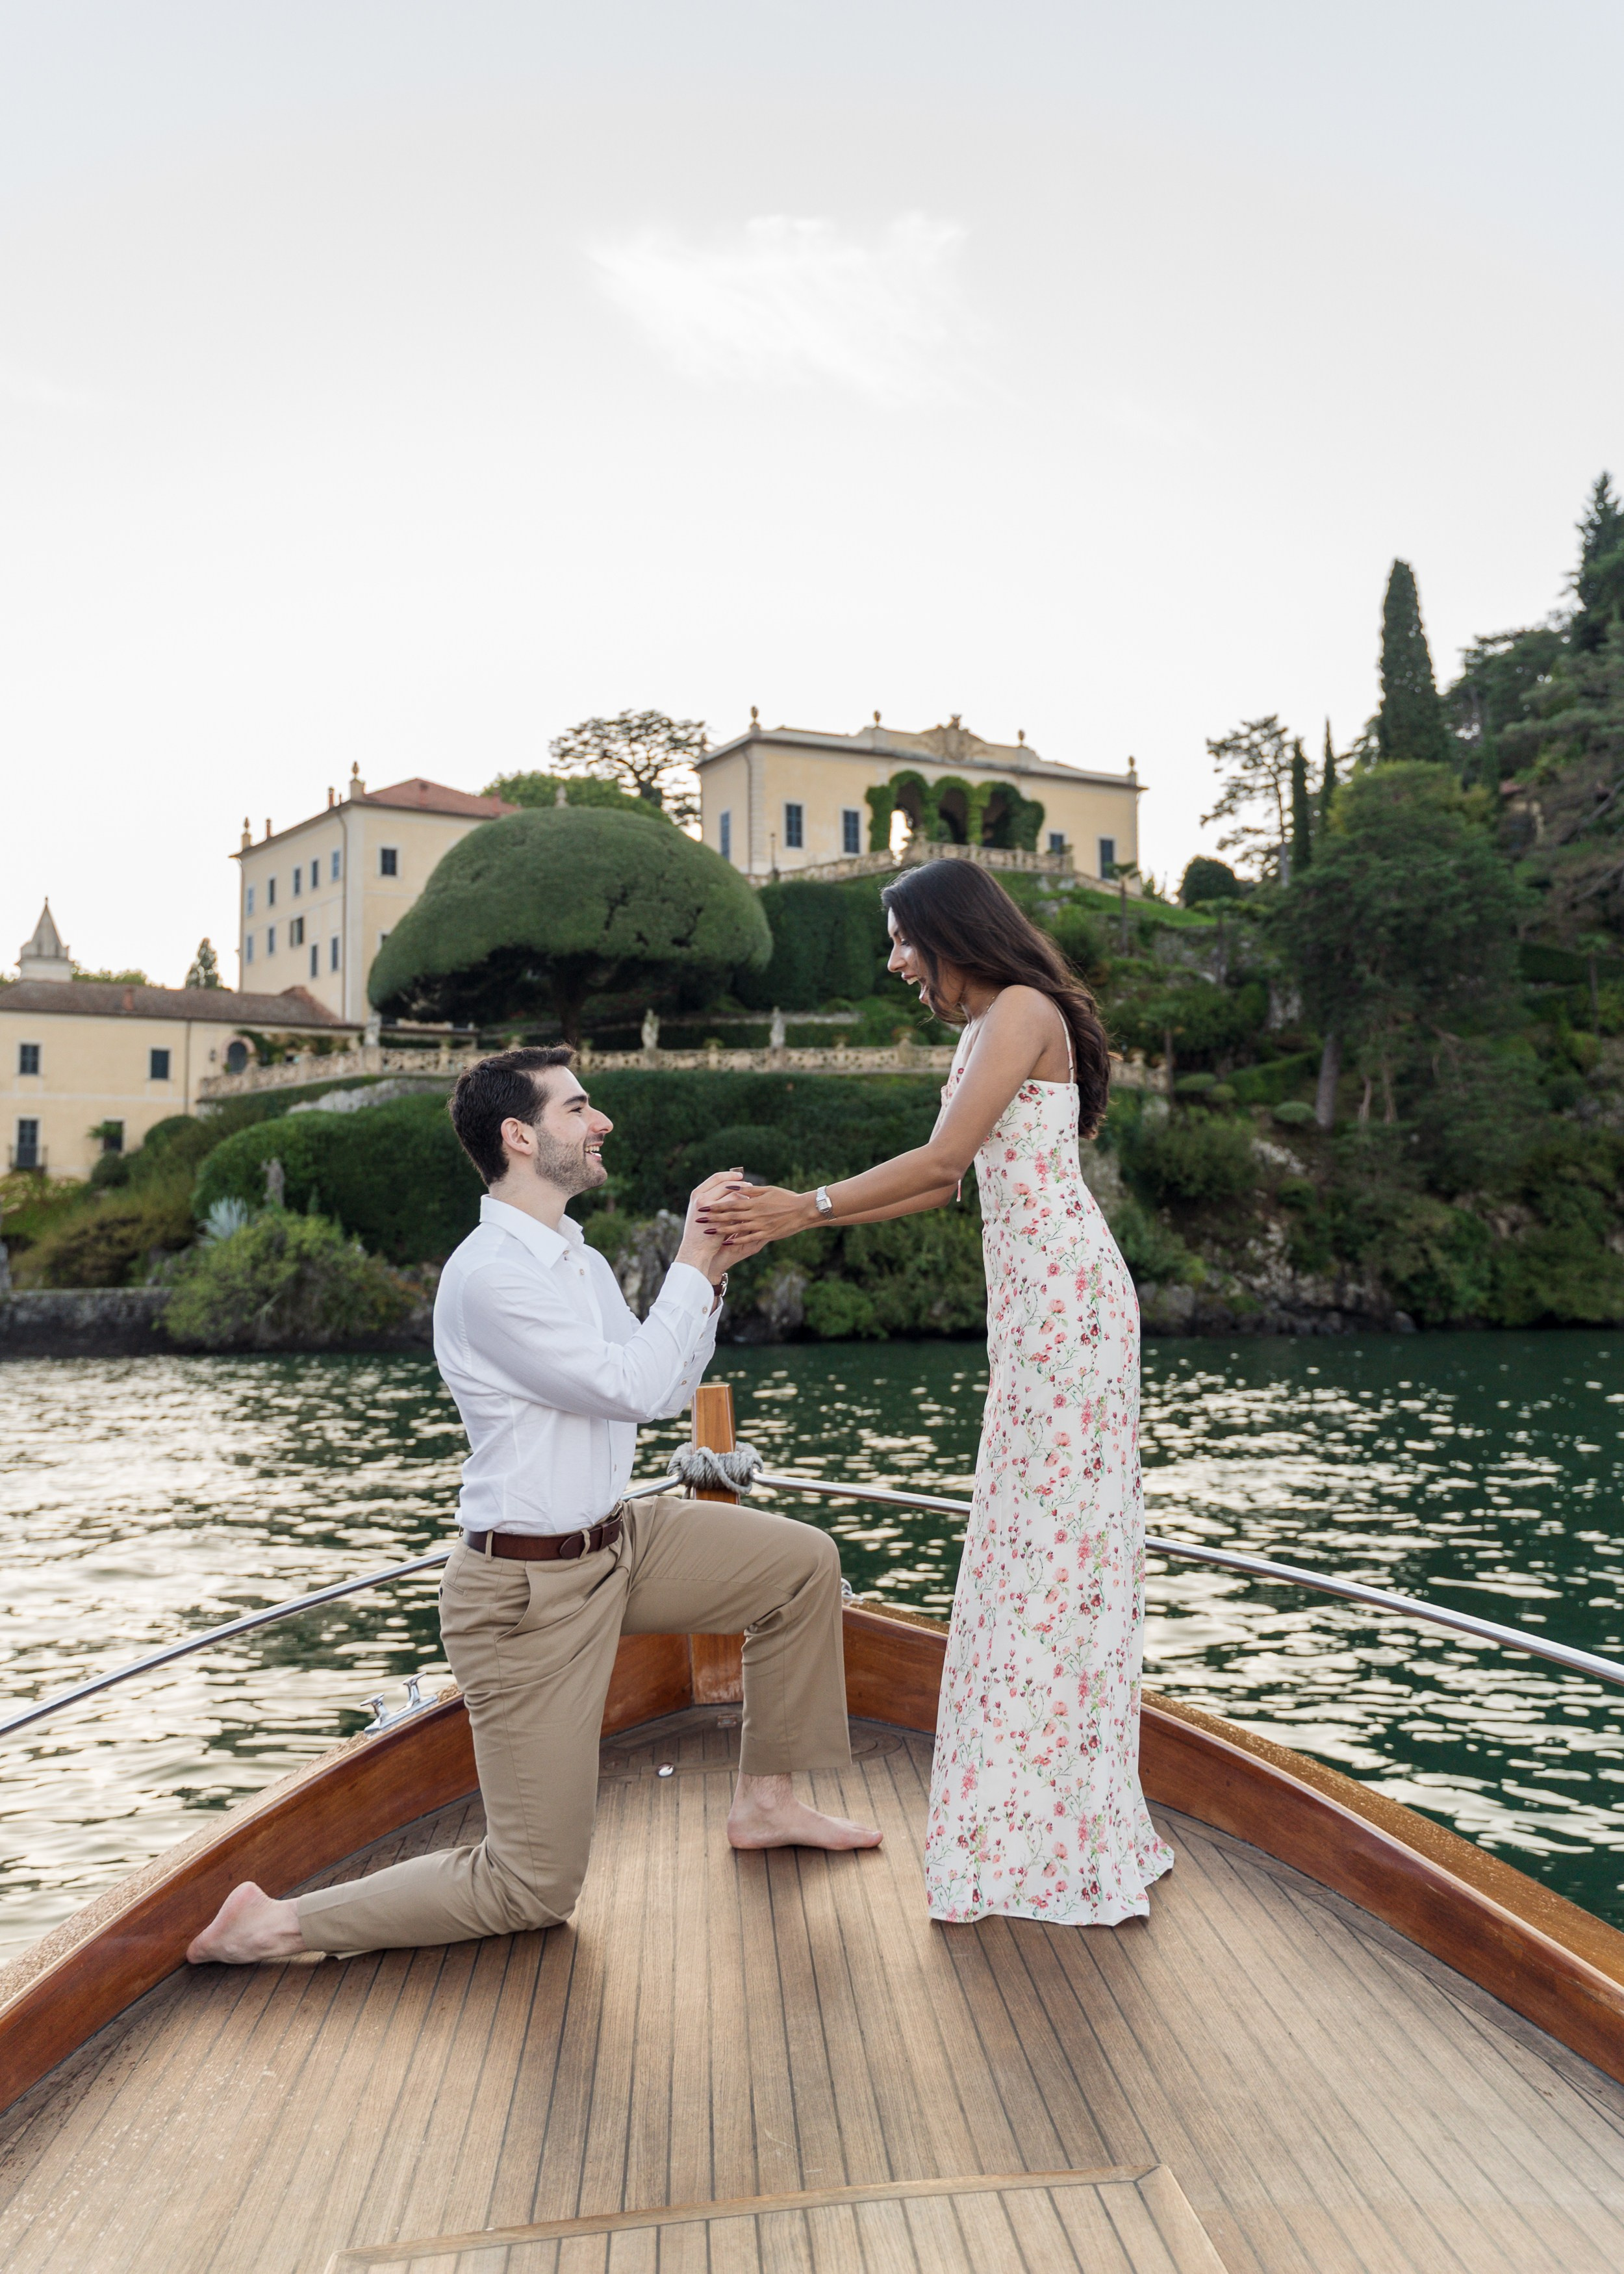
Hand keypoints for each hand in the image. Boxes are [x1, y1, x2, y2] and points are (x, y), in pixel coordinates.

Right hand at [677, 1169, 750, 1281]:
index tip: (739, 1176)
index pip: (716, 1178)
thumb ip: (712, 1201)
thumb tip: (730, 1188)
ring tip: (752, 1197)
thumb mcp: (703, 1213)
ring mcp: (708, 1209)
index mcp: (697, 1194)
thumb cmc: (700, 1232)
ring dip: (744, 1194)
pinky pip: (736, 1209)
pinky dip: (744, 1207)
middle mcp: (701, 1199)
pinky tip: (750, 1209)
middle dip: (740, 1184)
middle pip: (725, 1184)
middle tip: (750, 1185)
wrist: (696, 1251)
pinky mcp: (718, 1220)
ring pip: (732, 1195)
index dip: (729, 1175)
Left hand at [698, 1181, 819, 1246]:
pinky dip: (737, 1240)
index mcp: (755, 1202)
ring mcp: (760, 1225)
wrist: (803, 1210)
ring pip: (737, 1228)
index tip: (705, 1207)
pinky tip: (727, 1242)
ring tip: (709, 1231)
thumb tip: (733, 1187)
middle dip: (714, 1218)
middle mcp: (755, 1213)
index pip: (731, 1203)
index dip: (717, 1205)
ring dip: (721, 1230)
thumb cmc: (786, 1197)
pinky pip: (749, 1238)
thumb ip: (750, 1190)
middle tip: (700, 1220)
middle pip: (730, 1216)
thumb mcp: (768, 1190)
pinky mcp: (766, 1234)